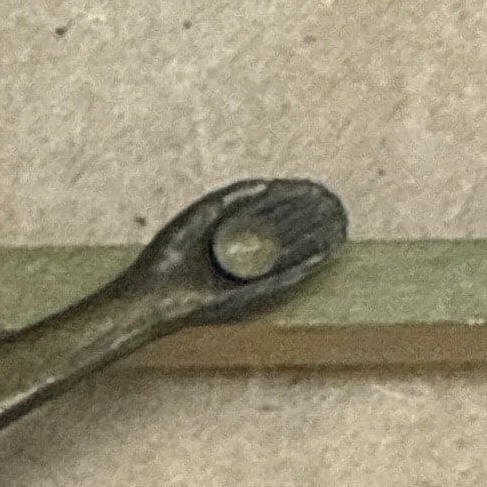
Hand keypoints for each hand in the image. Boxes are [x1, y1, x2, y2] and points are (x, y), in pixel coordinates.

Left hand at [125, 178, 347, 324]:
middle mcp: (244, 266)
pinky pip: (279, 285)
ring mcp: (248, 284)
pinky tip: (320, 259)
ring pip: (288, 263)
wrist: (149, 296)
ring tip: (338, 232)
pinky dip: (300, 272)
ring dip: (314, 249)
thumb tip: (265, 184)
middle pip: (284, 242)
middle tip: (334, 211)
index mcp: (232, 246)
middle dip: (309, 225)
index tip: (314, 193)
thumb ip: (230, 200)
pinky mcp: (247, 301)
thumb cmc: (166, 259)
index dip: (292, 208)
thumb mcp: (199, 218)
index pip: (269, 222)